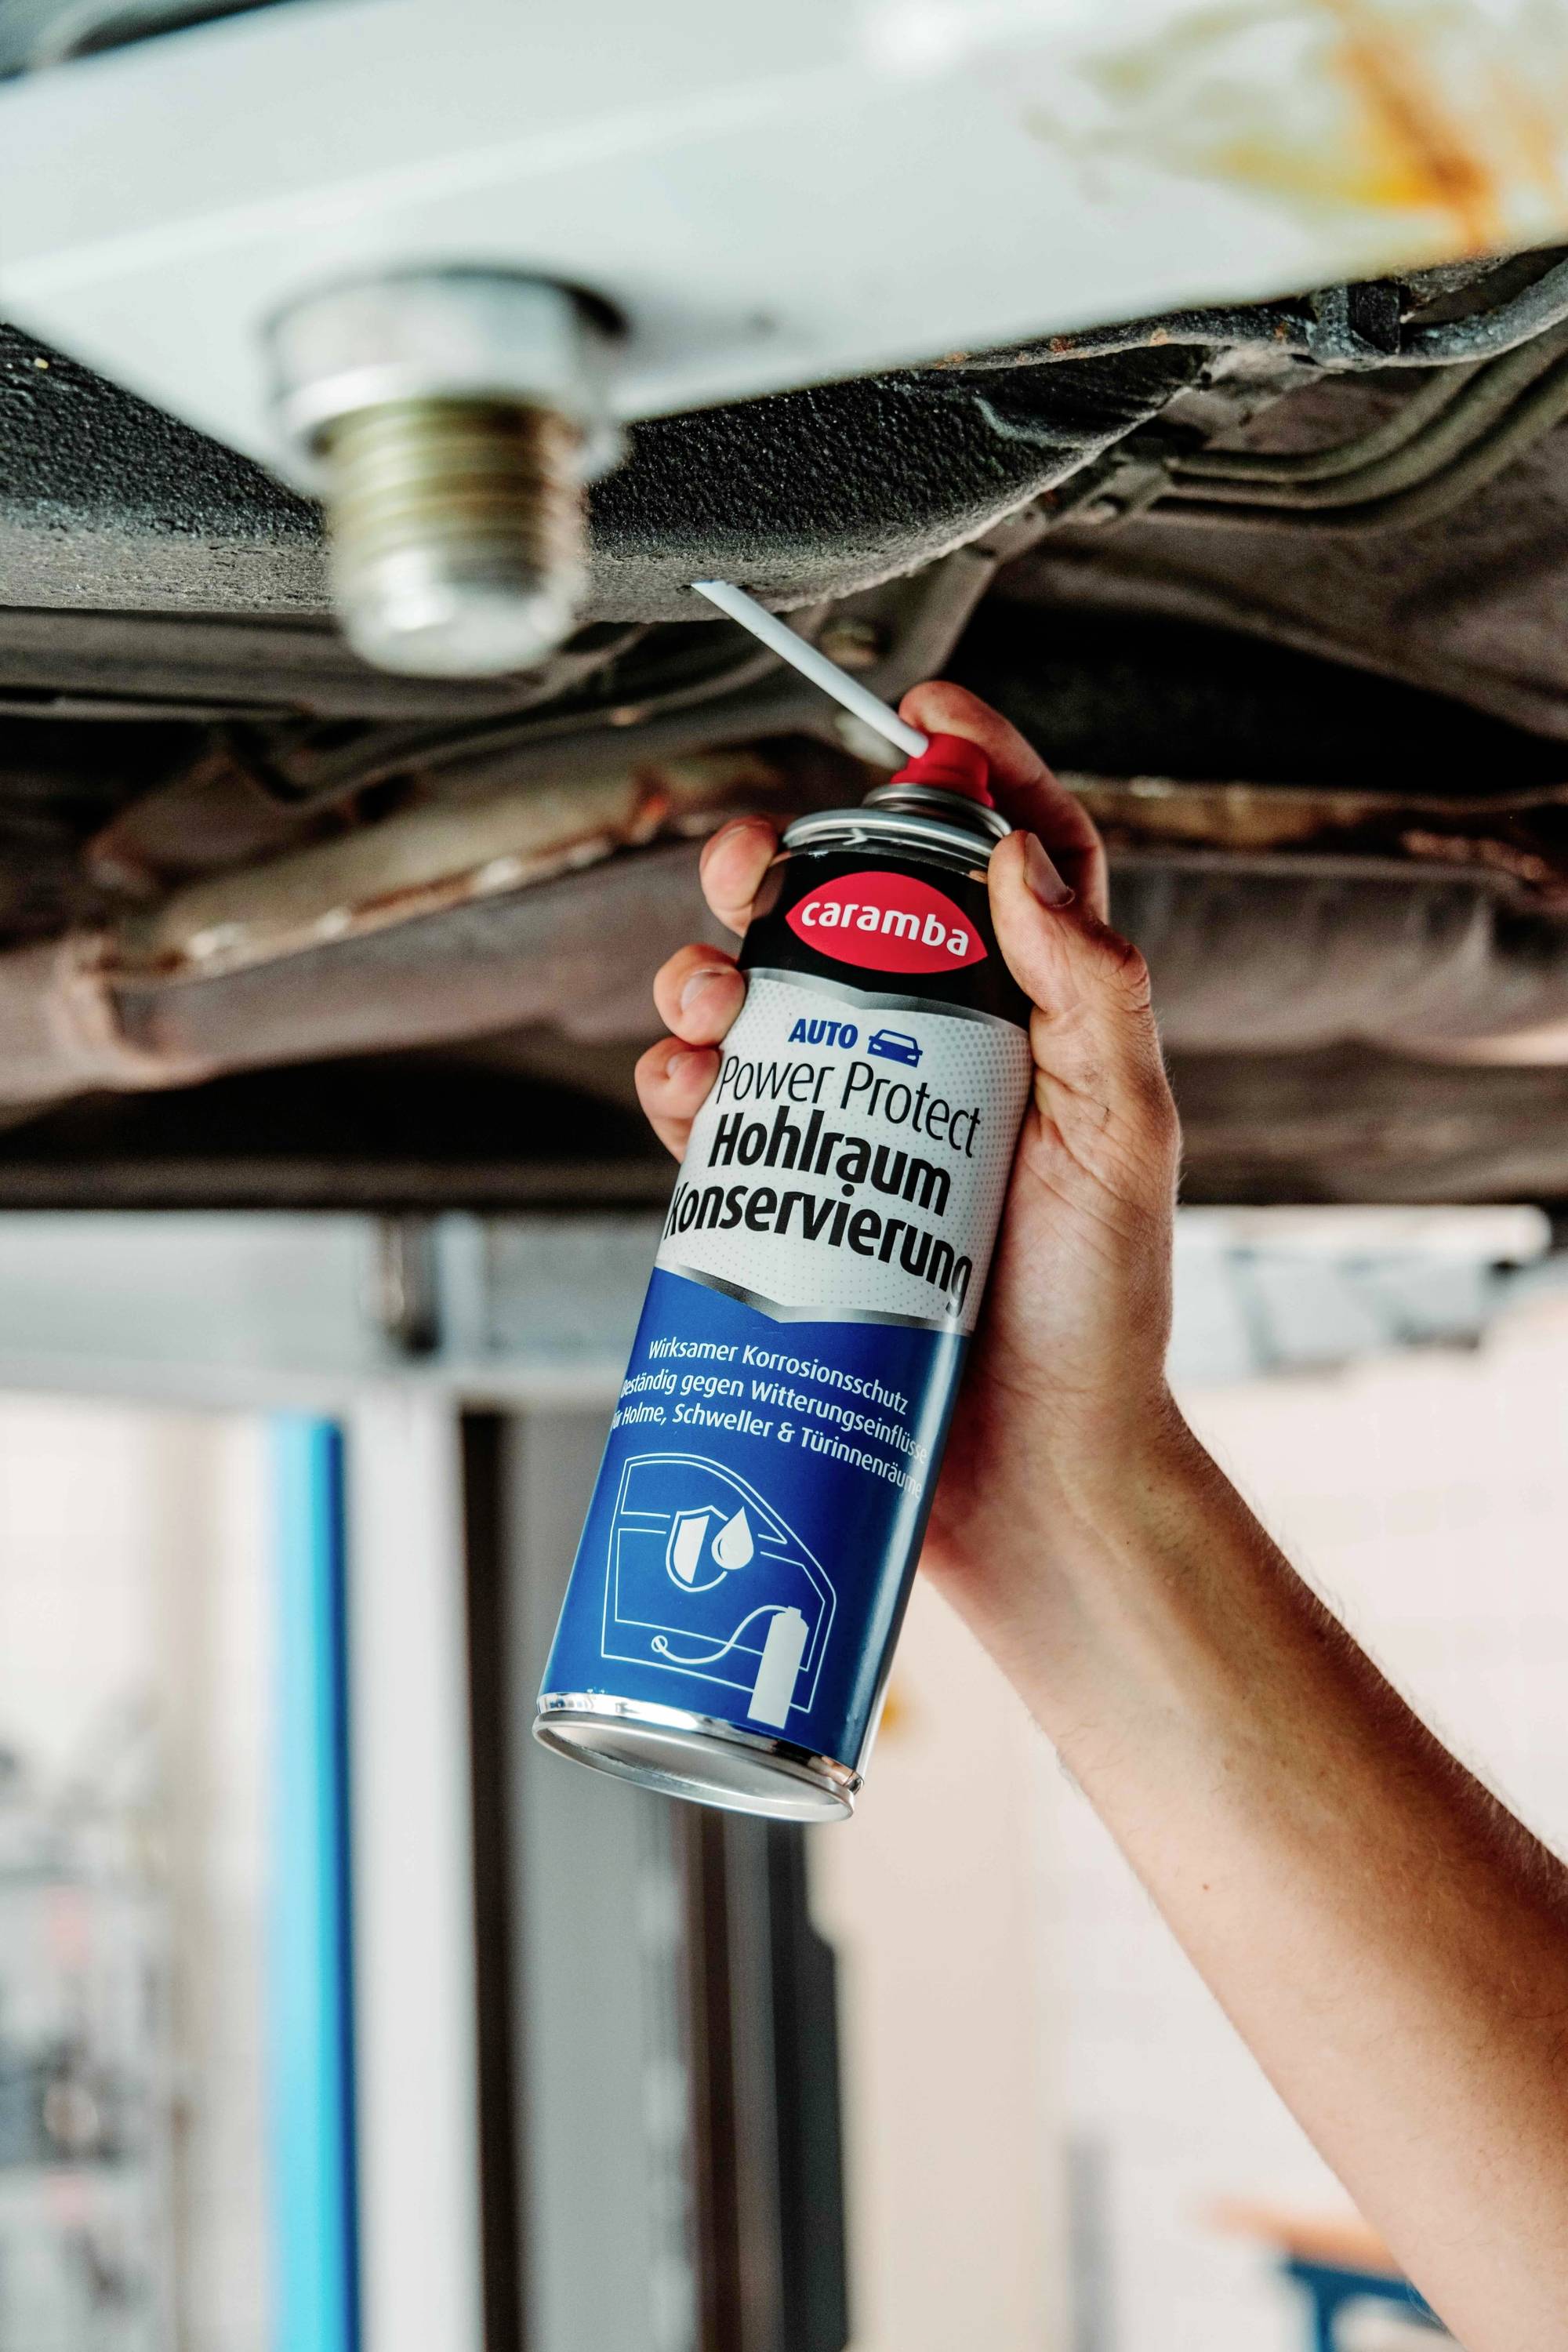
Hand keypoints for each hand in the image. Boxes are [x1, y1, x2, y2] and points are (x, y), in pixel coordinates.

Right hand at [635, 681, 1182, 1666]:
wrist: (1031, 1480)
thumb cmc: (1099, 1320)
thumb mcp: (1122, 1139)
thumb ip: (1091, 990)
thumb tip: (1018, 853)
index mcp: (1046, 1026)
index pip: (1019, 861)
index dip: (974, 769)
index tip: (919, 708)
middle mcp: (950, 1062)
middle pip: (857, 919)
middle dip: (787, 869)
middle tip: (741, 862)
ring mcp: (866, 1131)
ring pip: (768, 1006)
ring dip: (712, 973)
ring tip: (700, 999)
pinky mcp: (797, 1203)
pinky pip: (721, 1115)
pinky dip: (682, 1083)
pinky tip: (680, 1090)